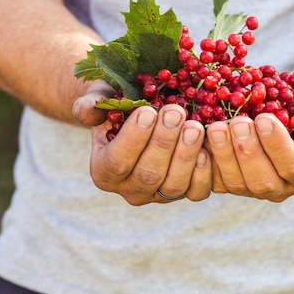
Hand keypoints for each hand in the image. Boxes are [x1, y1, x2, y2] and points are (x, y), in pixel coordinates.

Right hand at [73, 84, 211, 204]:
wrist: (141, 115)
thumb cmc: (118, 104)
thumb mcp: (100, 99)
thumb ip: (90, 104)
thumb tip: (87, 110)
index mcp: (104, 170)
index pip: (117, 162)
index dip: (133, 139)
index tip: (148, 112)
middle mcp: (130, 189)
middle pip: (148, 175)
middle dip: (163, 143)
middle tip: (175, 112)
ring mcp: (159, 194)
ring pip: (173, 185)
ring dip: (186, 155)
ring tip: (194, 126)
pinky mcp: (185, 192)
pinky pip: (196, 191)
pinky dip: (203, 172)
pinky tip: (207, 148)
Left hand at [205, 82, 293, 201]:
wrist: (284, 102)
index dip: (278, 146)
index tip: (265, 119)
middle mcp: (282, 187)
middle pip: (263, 182)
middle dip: (248, 152)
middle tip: (237, 122)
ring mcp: (253, 187)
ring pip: (236, 183)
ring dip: (224, 155)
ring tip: (217, 125)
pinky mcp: (229, 181)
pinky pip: (214, 180)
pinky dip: (205, 162)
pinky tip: (199, 140)